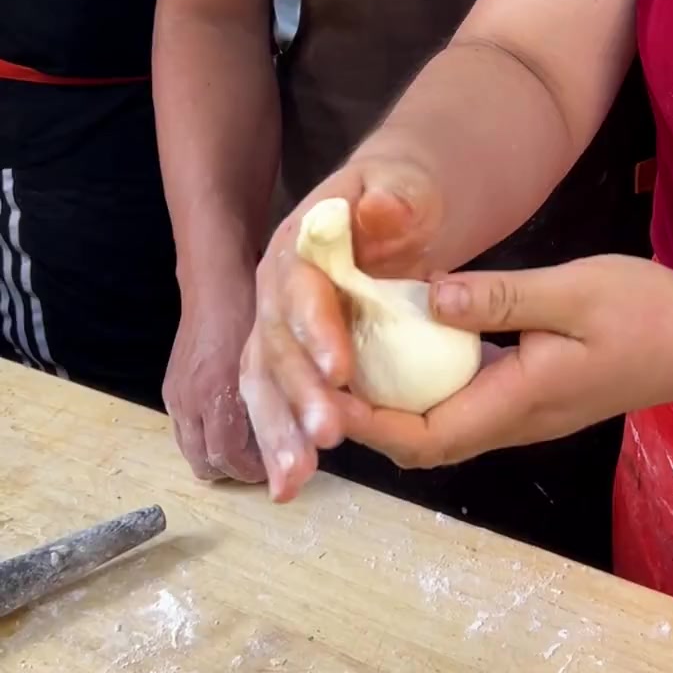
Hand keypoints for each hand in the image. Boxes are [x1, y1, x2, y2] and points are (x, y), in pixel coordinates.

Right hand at [164, 286, 265, 483]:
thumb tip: (305, 435)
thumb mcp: (275, 355)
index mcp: (218, 391)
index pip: (228, 456)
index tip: (279, 469)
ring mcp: (176, 395)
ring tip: (248, 449)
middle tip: (265, 466)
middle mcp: (190, 399)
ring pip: (191, 449)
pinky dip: (204, 438)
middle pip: (206, 462)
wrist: (214, 283)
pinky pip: (184, 430)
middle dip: (235, 471)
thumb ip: (283, 397)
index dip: (253, 471)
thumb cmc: (253, 312)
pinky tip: (228, 425)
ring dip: (217, 457)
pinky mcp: (170, 389)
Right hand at [239, 149, 444, 500]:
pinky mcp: (289, 360)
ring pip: (266, 383)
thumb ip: (396, 200)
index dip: (315, 327)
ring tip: (295, 480)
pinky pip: (276, 402)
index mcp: (300, 243)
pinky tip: (288, 486)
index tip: (340, 369)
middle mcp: (277, 288)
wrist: (392, 209)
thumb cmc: (402, 198)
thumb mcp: (407, 186)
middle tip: (327, 436)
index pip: (299, 285)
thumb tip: (378, 212)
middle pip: (274, 343)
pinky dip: (281, 443)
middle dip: (297, 395)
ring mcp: (279, 327)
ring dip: (279, 432)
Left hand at [330, 254, 672, 471]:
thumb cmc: (644, 312)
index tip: (324, 389)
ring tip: (348, 362)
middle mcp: (514, 421)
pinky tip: (408, 347)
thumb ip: (499, 297)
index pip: (423, 435)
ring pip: (439, 429)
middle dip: (366, 421)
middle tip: (320, 376)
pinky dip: (424, 388)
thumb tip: (429, 300)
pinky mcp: (531, 398)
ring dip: (391, 408)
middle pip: (421, 444)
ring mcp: (524, 415)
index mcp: (518, 400)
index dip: (367, 422)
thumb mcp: (573, 290)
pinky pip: (463, 406)